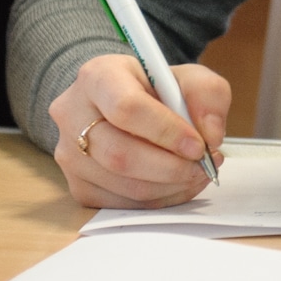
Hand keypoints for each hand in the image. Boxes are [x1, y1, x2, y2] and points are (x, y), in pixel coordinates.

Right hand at [50, 54, 228, 208]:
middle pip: (119, 155)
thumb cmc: (157, 89)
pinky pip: (122, 204)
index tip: (199, 144)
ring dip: (170, 186)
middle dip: (171, 167)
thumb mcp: (190, 77)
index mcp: (98, 76)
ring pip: (123, 185)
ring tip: (198, 172)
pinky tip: (179, 183)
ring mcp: (69, 155)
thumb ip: (209, 96)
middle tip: (203, 165)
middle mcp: (72, 115)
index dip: (166, 131)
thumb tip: (210, 136)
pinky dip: (160, 199)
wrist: (126, 105)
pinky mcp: (79, 186)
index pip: (126, 108)